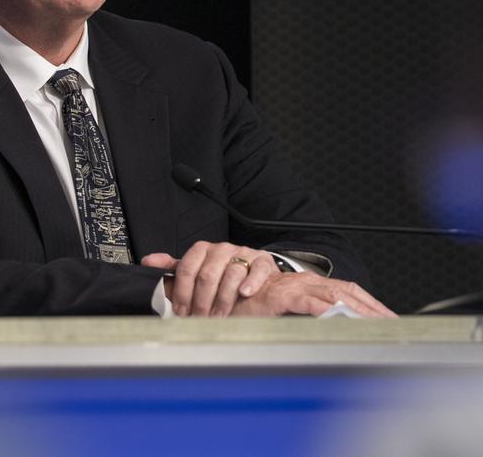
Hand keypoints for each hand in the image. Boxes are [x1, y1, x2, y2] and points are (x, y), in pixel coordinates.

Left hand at [142, 241, 277, 316]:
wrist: (259, 287)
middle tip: (198, 317)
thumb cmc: (225, 284)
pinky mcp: (263, 261)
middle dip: (200, 301)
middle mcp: (222, 249)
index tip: (180, 309)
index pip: (186, 268)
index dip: (181, 292)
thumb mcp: (196, 279)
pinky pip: (256, 270)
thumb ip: (174, 272)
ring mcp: (243, 254)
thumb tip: (149, 262)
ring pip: (229, 274)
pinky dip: (249, 283)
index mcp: (202, 250)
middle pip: (206, 275)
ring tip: (218, 315)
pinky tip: (244, 294)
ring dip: (222, 300)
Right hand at [230, 272, 396, 317]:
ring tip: (377, 324)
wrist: (219, 298)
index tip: (389, 318)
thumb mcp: (281, 311)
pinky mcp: (280, 295)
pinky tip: (344, 320)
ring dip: (358, 310)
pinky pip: (310, 303)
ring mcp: (291, 286)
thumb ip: (304, 314)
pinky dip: (329, 311)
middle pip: (347, 290)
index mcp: (305, 284)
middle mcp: (301, 281)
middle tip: (393, 323)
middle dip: (372, 307)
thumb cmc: (247, 307)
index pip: (347, 290)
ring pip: (334, 294)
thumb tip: (331, 330)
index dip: (369, 302)